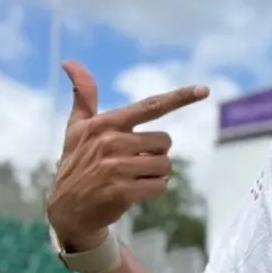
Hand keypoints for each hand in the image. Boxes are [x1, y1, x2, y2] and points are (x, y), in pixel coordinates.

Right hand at [47, 60, 209, 249]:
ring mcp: (115, 168)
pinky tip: (133, 192)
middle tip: (133, 162)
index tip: (204, 89)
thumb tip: (70, 62)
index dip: (179, 97)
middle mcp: (110, 142)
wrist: (67, 210)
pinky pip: (160, 186)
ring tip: (131, 177)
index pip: (150, 106)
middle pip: (165, 142)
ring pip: (165, 166)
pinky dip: (153, 190)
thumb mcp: (76, 128)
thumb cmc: (77, 163)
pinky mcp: (121, 192)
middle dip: (155, 153)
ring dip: (155, 174)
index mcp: (104, 124)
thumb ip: (83, 96)